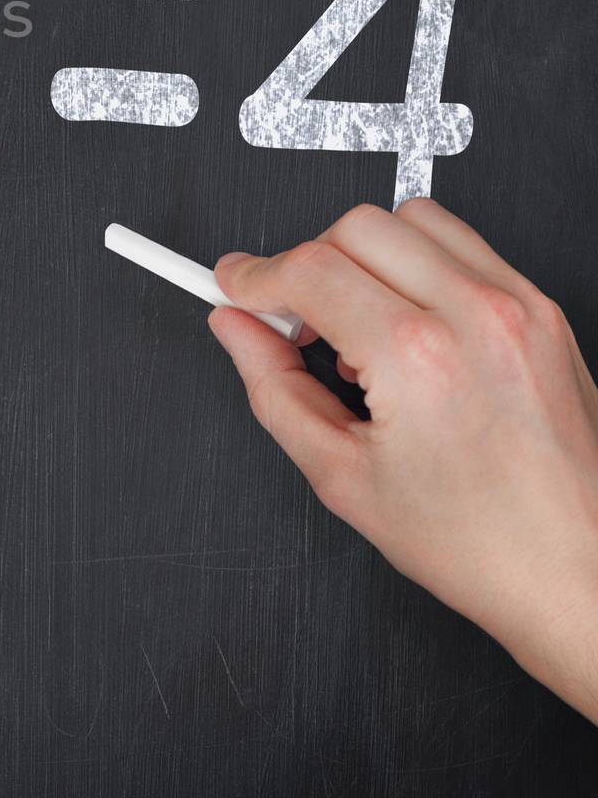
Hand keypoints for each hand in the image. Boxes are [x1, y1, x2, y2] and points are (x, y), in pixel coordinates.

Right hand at [211, 199, 597, 720]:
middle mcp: (474, 316)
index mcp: (417, 358)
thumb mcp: (343, 478)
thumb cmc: (482, 546)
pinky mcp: (543, 312)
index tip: (235, 287)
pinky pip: (462, 244)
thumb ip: (273, 389)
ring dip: (364, 254)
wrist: (581, 579)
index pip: (306, 268)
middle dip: (306, 263)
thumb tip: (237, 331)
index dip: (253, 276)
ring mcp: (517, 307)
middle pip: (353, 227)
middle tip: (294, 319)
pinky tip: (408, 321)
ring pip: (409, 218)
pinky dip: (418, 264)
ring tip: (357, 319)